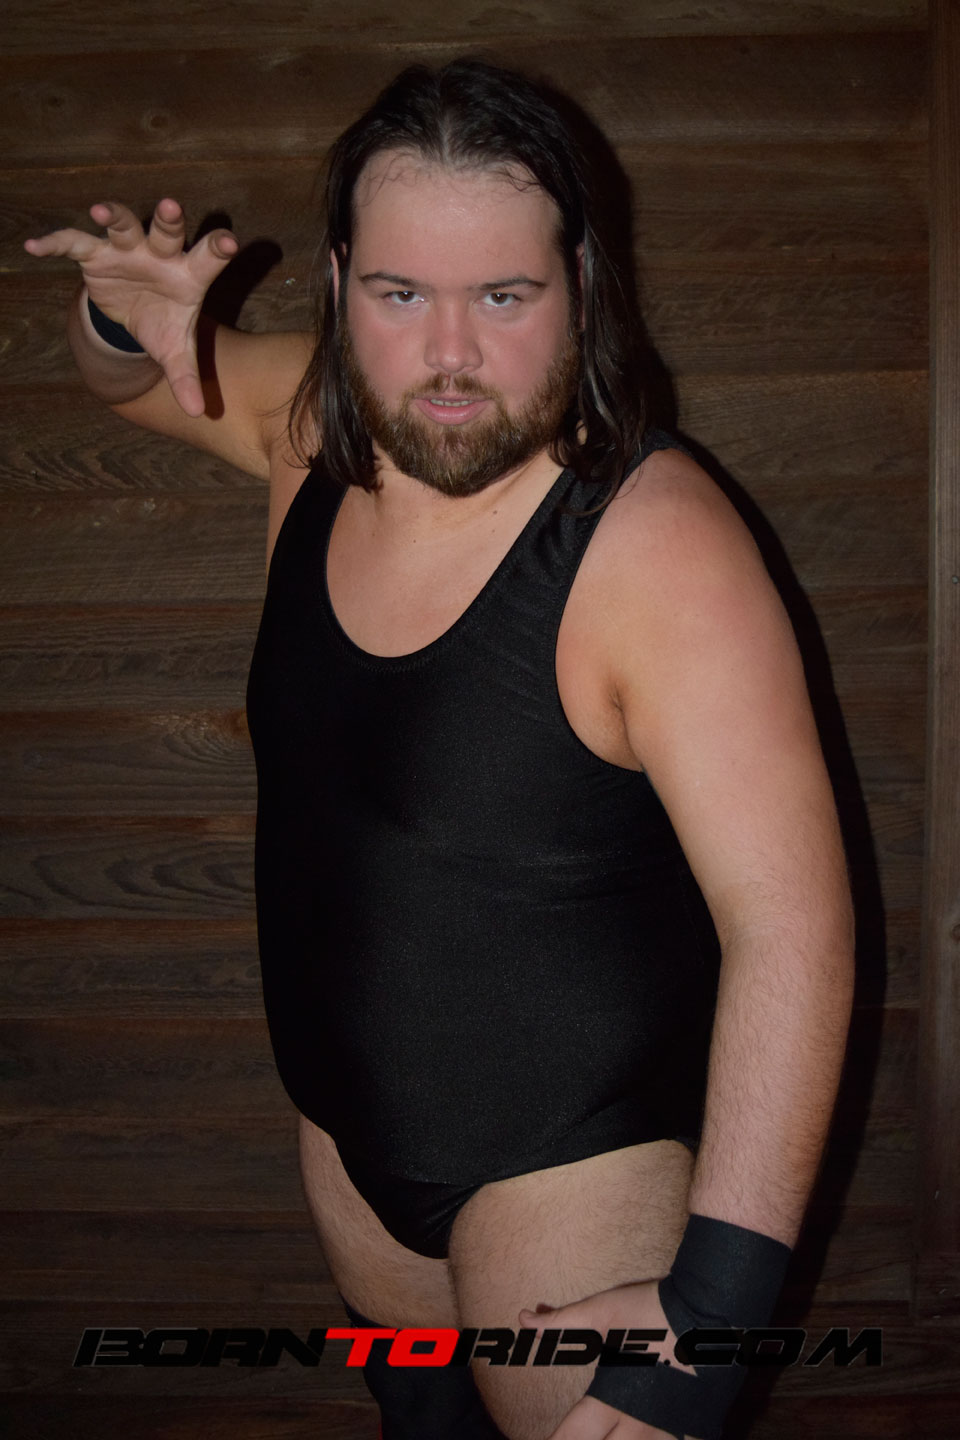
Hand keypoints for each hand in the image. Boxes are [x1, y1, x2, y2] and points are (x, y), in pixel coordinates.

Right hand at [24, 198, 237, 415]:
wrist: (134, 315)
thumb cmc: (164, 323)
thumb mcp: (175, 351)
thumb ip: (186, 377)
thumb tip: (198, 413)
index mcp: (189, 275)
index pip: (209, 257)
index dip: (218, 247)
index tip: (229, 244)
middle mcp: (161, 254)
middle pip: (167, 231)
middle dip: (167, 220)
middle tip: (170, 207)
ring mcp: (128, 250)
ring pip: (124, 225)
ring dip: (114, 216)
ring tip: (100, 211)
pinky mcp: (97, 254)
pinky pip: (74, 243)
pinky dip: (54, 243)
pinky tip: (35, 247)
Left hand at [518, 1280, 696, 1439]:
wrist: (711, 1309)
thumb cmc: (652, 1309)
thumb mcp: (603, 1311)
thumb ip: (562, 1321)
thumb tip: (522, 1318)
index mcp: (613, 1398)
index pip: (572, 1436)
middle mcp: (639, 1425)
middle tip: (575, 1438)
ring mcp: (669, 1433)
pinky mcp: (693, 1430)